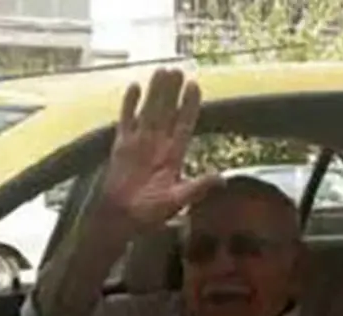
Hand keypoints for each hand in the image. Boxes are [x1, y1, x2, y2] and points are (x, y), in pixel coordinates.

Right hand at [100, 68, 221, 229]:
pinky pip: (126, 120)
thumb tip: (221, 179)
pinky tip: (135, 87)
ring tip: (161, 71)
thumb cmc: (150, 214)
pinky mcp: (122, 146)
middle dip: (172, 92)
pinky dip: (129, 104)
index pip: (184, 124)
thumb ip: (197, 188)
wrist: (121, 219)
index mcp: (173, 155)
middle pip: (167, 112)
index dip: (190, 106)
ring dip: (155, 92)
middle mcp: (158, 145)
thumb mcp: (176, 201)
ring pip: (149, 111)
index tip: (195, 85)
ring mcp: (140, 143)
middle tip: (177, 69)